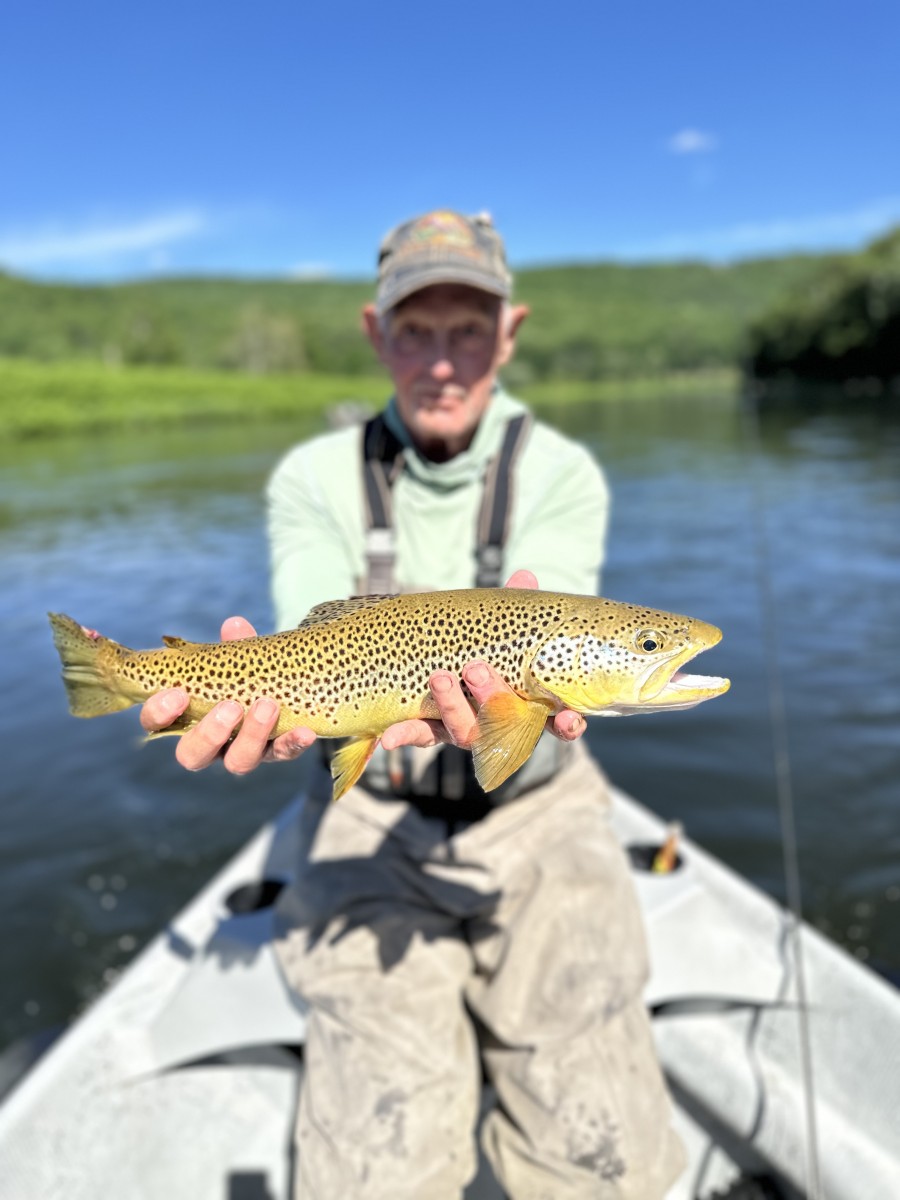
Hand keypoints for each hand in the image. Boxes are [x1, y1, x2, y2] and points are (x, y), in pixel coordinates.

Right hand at [139, 616, 316, 774]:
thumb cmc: (245, 673)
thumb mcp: (238, 658)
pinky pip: (282, 754)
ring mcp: (242, 752)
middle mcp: (210, 743)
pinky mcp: (274, 754)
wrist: (285, 687)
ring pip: (237, 762)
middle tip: (230, 707)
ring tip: (267, 705)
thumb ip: (234, 646)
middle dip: (209, 733)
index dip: (159, 713)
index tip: (177, 693)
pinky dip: (292, 744)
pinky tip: (304, 731)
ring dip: (251, 735)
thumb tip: (235, 625)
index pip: (156, 723)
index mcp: (186, 717)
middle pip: (193, 756)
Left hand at [380, 570, 586, 752]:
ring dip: (453, 707)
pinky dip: (404, 736)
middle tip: (476, 670)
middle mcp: (499, 725)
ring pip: (464, 731)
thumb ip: (516, 610)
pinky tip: (387, 739)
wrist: (443, 661)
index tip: (570, 717)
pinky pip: (420, 736)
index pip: (556, 723)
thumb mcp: (503, 628)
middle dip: (491, 698)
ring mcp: (467, 730)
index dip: (566, 724)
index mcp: (528, 704)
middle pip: (502, 724)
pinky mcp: (432, 730)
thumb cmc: (491, 649)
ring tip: (439, 678)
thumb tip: (523, 577)